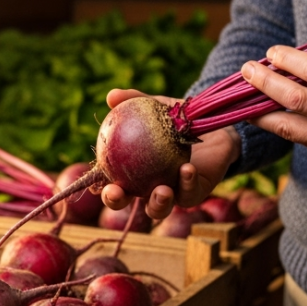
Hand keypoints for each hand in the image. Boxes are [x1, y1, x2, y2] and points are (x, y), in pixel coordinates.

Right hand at [99, 89, 241, 219]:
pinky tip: (186, 169)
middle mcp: (147, 186)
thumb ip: (134, 100)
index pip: (110, 184)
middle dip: (118, 203)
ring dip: (158, 204)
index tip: (96, 185)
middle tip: (118, 193)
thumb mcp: (155, 106)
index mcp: (131, 171)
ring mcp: (170, 193)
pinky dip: (186, 183)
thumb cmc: (176, 117)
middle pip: (128, 203)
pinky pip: (189, 194)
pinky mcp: (194, 193)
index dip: (101, 189)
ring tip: (161, 191)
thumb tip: (111, 96)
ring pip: (159, 209)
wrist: (210, 123)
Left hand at [241, 45, 306, 170]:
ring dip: (260, 109)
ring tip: (243, 95)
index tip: (271, 52)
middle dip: (265, 82)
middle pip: (294, 98)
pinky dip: (277, 123)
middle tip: (246, 69)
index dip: (289, 60)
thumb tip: (301, 56)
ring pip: (287, 125)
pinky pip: (297, 137)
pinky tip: (263, 113)